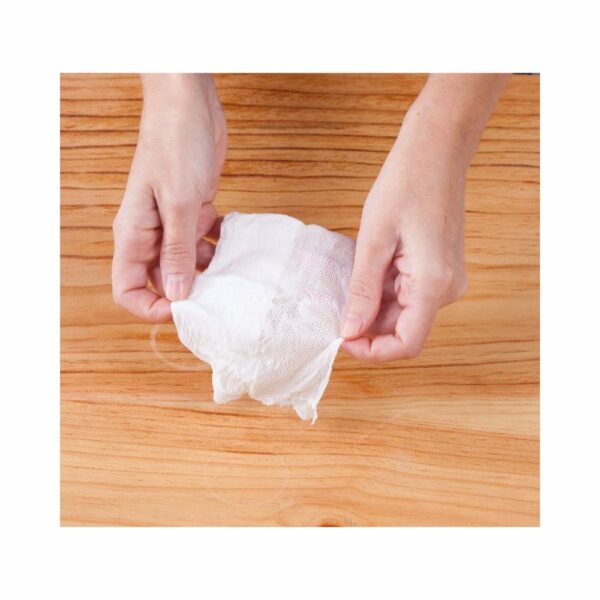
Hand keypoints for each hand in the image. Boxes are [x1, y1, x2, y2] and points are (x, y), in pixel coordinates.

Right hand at [112, 74, 226, 321]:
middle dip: (187, 292)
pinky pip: (205, 243)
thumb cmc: (175, 143)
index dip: (151, 307)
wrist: (189, 104)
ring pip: (187, 264)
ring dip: (209, 272)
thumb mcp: (179, 201)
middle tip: (217, 296)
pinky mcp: (195, 211)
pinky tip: (237, 246)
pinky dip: (220, 248)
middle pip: (161, 281)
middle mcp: (151, 233)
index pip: (127, 288)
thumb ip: (177, 250)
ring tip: (233, 272)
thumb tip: (177, 294)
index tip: (184, 310)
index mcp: (134, 234)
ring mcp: (173, 223)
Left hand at [341, 74, 508, 360]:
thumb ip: (363, 291)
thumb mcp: (373, 240)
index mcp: (434, 285)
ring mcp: (446, 279)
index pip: (406, 344)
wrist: (436, 150)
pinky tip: (368, 267)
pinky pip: (408, 293)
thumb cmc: (406, 184)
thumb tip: (351, 331)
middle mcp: (447, 289)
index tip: (342, 337)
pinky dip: (384, 289)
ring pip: (403, 312)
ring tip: (353, 275)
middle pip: (402, 329)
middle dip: (367, 323)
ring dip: (373, 304)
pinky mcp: (439, 269)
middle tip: (337, 302)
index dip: (372, 350)